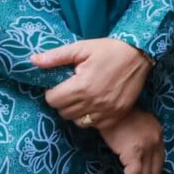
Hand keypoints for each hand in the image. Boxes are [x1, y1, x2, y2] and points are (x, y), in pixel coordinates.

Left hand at [34, 38, 152, 128]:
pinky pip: (94, 125)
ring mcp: (106, 111)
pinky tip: (95, 103)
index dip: (52, 92)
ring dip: (75, 111)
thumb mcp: (81, 48)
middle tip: (71, 89)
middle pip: (63, 112)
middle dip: (62, 102)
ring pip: (77, 122)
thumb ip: (56, 57)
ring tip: (82, 97)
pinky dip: (91, 117)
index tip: (61, 84)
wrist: (140, 54)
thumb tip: (33, 60)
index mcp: (82, 86)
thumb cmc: (109, 49)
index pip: (52, 100)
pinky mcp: (117, 116)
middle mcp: (93, 102)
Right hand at [98, 109, 165, 173]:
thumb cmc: (113, 115)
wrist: (106, 106)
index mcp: (157, 134)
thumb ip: (137, 140)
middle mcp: (156, 140)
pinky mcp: (135, 151)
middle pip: (154, 172)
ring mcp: (148, 146)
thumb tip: (131, 159)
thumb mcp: (132, 127)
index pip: (158, 162)